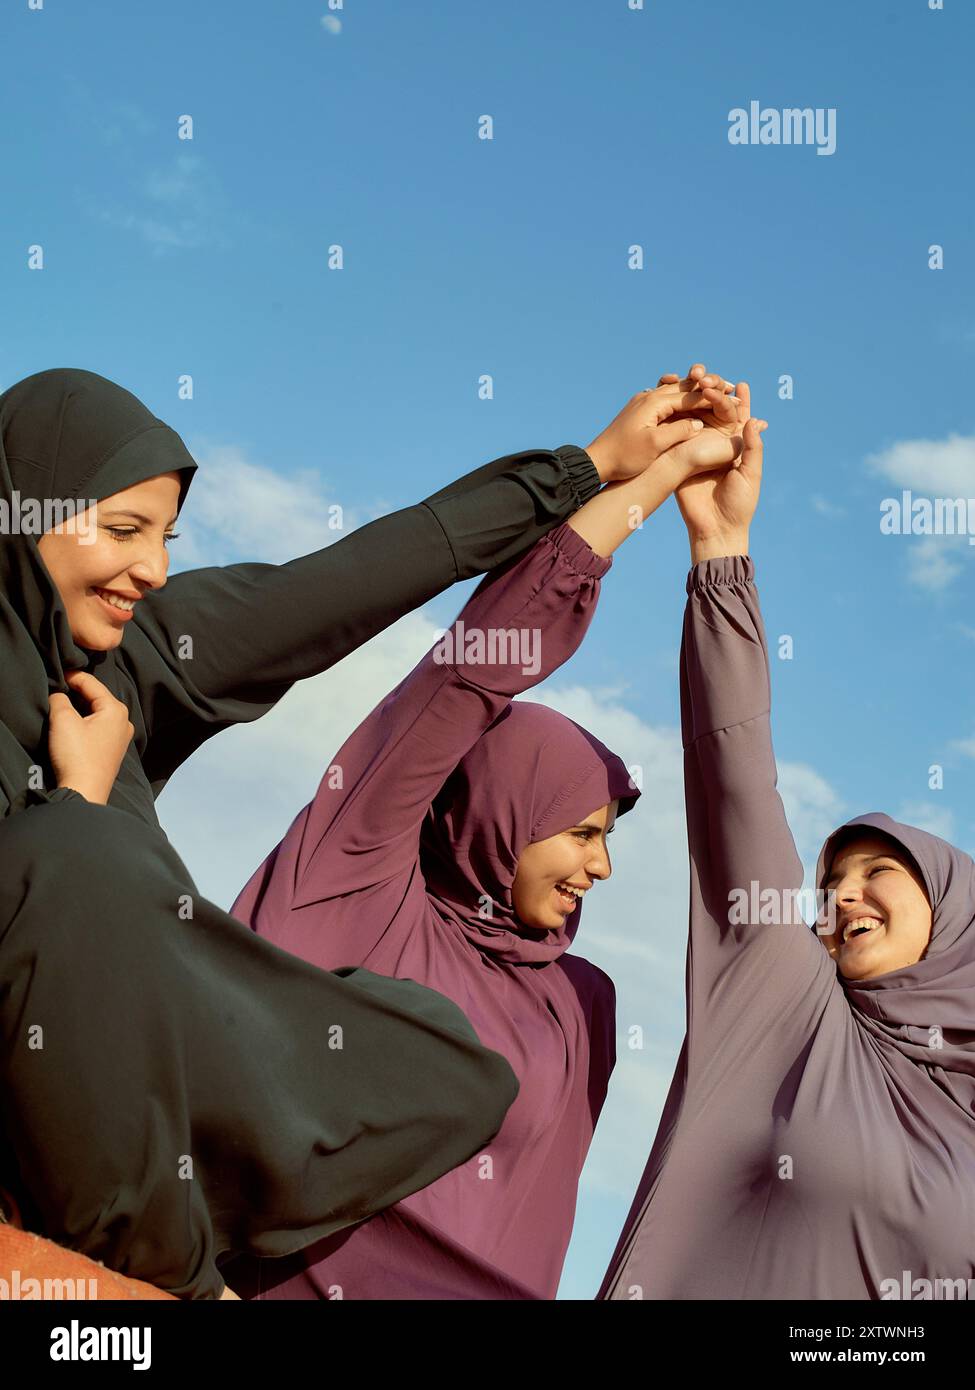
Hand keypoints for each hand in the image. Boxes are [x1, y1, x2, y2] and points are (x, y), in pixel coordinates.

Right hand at [48, 670, 134, 804]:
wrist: (84, 791)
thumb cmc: (77, 756)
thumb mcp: (63, 720)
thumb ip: (59, 699)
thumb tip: (59, 695)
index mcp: (116, 709)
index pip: (92, 683)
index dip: (72, 676)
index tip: (58, 673)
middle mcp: (124, 721)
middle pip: (97, 697)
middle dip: (77, 693)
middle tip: (58, 689)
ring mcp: (120, 737)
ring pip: (97, 713)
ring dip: (80, 709)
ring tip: (63, 706)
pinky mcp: (112, 750)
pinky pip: (98, 727)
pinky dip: (85, 722)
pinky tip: (73, 726)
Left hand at [584, 374, 739, 484]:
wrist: (597, 461)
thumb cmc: (624, 457)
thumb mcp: (654, 446)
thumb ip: (678, 432)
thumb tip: (699, 424)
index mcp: (653, 403)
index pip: (689, 396)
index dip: (712, 397)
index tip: (733, 397)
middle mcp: (648, 397)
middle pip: (683, 388)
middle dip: (707, 388)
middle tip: (730, 387)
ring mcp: (642, 403)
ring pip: (674, 392)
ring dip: (694, 392)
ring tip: (714, 391)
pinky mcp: (639, 411)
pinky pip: (664, 400)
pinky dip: (679, 399)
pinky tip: (686, 402)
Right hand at [675, 382, 767, 562]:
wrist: (714, 528)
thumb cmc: (739, 505)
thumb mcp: (751, 474)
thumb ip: (753, 448)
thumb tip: (755, 421)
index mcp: (736, 446)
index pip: (739, 417)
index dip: (740, 401)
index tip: (740, 385)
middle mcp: (716, 444)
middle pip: (715, 412)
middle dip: (715, 394)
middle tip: (712, 380)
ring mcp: (696, 449)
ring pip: (695, 418)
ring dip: (695, 401)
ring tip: (695, 383)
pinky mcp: (679, 458)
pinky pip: (677, 434)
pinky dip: (676, 418)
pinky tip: (674, 402)